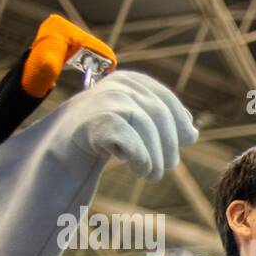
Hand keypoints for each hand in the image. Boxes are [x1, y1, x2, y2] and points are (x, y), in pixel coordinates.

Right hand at [63, 70, 196, 180]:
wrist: (62, 146)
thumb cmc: (101, 135)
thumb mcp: (133, 120)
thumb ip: (159, 120)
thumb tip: (193, 132)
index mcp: (130, 81)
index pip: (166, 100)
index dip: (180, 123)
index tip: (185, 142)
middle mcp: (119, 84)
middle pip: (161, 115)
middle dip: (169, 144)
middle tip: (167, 166)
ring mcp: (107, 100)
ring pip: (148, 129)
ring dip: (156, 158)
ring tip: (151, 174)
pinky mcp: (99, 122)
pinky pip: (134, 144)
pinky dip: (141, 160)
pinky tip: (137, 169)